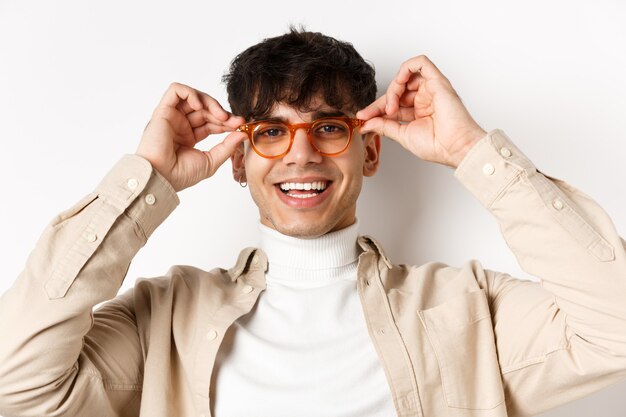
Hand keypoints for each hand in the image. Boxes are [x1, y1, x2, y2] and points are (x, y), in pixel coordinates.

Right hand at [136, 83, 246, 191]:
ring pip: (193, 97)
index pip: (212, 122)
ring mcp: (172, 117)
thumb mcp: (211, 160)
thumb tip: (243, 134)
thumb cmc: (181, 174)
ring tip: (221, 115)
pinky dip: (190, 93)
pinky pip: (176, 91)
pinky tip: (200, 106)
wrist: (162, 177)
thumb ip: (227, 146)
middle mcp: (180, 125)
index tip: (240, 125)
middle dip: (223, 113)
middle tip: (235, 121)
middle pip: (205, 109)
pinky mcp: (163, 111)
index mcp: (189, 137)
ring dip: (210, 103)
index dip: (227, 122)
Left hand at [356, 55, 486, 168]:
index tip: (362, 118)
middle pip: (395, 89)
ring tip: (391, 108)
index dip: (375, 109)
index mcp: (417, 112)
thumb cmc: (437, 145)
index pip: (392, 104)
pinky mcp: (437, 81)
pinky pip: (420, 63)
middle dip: (380, 102)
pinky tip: (398, 86)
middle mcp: (424, 99)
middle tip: (369, 115)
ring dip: (392, 90)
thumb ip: (384, 126)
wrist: (455, 147)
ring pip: (404, 76)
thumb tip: (365, 123)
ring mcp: (430, 89)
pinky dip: (405, 69)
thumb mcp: (402, 135)